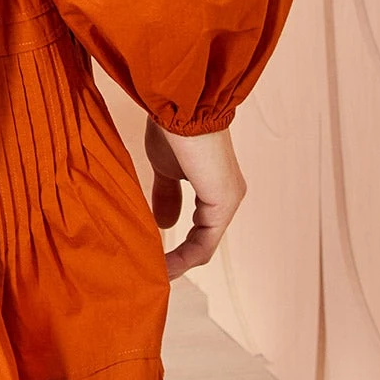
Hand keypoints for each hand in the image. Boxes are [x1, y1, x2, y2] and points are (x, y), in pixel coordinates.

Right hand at [144, 120, 246, 280]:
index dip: (177, 246)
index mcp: (215, 186)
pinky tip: (163, 265)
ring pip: (204, 244)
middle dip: (177, 258)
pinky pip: (204, 243)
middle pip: (203, 239)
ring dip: (179, 262)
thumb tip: (164, 224)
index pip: (199, 227)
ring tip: (153, 273)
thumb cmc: (171, 128)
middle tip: (150, 270)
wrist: (180, 106)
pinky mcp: (224, 203)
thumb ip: (167, 194)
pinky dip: (183, 258)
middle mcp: (228, 195)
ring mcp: (228, 200)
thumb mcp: (165, 168)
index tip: (151, 255)